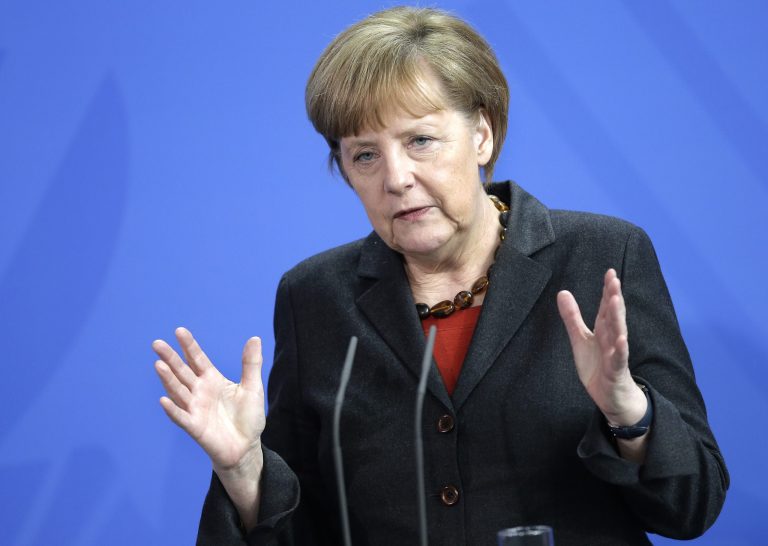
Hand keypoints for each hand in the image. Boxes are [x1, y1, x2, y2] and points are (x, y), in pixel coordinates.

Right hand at [152, 327, 265, 472]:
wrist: (246, 447)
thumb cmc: (248, 417)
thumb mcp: (252, 387)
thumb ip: (251, 364)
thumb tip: (255, 338)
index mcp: (212, 380)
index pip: (198, 359)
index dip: (189, 346)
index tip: (179, 331)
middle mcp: (200, 392)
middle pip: (182, 372)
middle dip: (170, 358)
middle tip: (157, 344)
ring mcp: (195, 409)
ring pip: (179, 391)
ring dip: (168, 379)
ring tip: (158, 364)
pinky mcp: (195, 427)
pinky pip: (182, 417)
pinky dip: (173, 409)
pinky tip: (164, 400)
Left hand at [557, 269, 646, 426]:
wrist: (612, 397)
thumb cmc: (598, 366)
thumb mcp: (580, 340)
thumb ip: (572, 317)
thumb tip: (562, 292)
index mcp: (603, 330)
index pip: (605, 307)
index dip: (607, 290)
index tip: (610, 272)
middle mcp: (612, 339)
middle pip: (613, 316)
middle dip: (613, 297)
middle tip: (614, 279)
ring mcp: (615, 354)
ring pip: (617, 333)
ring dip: (617, 317)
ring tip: (616, 300)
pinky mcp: (616, 370)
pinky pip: (619, 359)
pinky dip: (620, 349)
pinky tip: (621, 339)